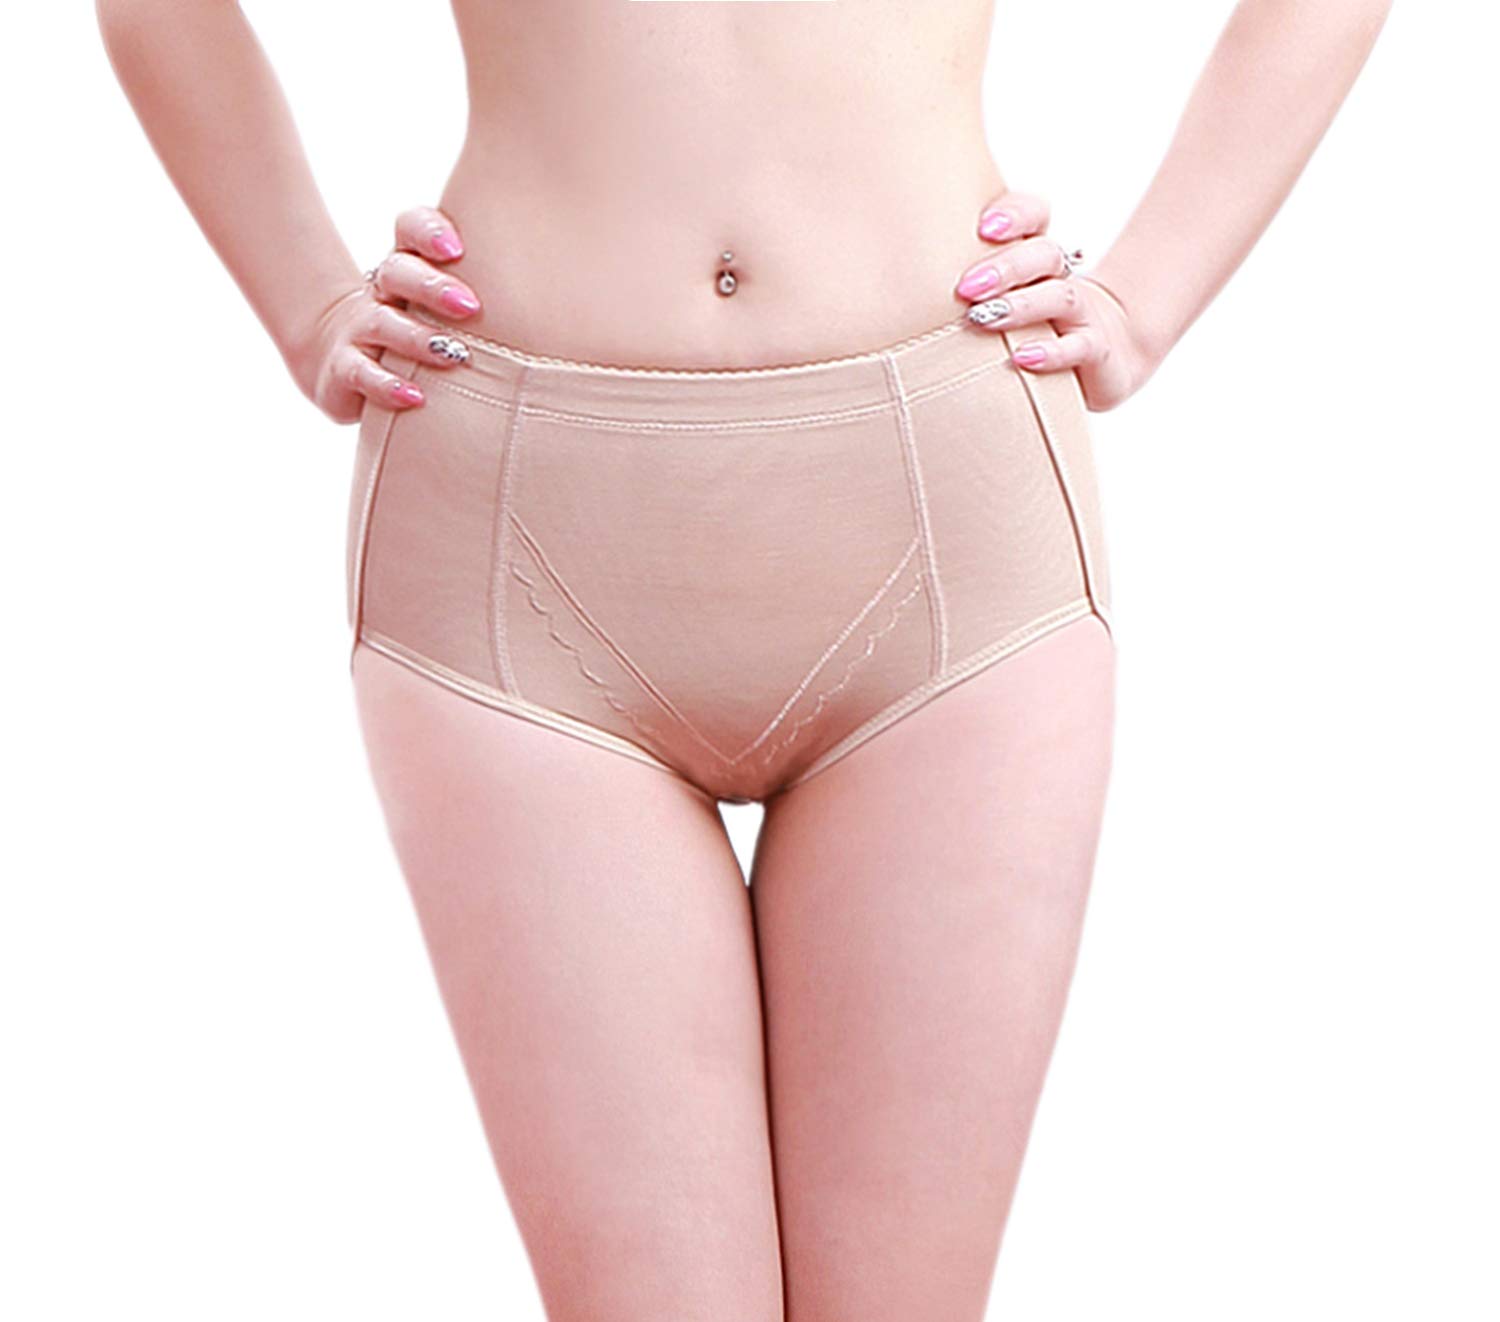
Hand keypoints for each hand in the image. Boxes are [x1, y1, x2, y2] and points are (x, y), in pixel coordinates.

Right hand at [285, 206, 481, 422]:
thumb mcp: (449, 308)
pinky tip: (415, 396)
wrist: (340, 360)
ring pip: (383, 322)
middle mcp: (381, 292)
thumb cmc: (418, 330)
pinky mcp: (345, 369)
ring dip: (418, 337)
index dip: (428, 232)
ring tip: (454, 354)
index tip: (458, 247)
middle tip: (471, 306)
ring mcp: (360, 329)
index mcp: (408, 267)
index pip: (408, 228)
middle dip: (433, 286)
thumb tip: (578, 289)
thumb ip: (492, 292)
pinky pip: (362, 372)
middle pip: (397, 271)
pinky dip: (387, 385)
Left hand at [954, 191, 1158, 411]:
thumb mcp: (999, 301)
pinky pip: (1078, 347)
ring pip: (1060, 295)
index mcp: (1037, 256)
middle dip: (1004, 266)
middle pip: (1043, 254)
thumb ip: (962, 285)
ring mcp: (1082, 314)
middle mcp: (1062, 277)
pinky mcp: (1096, 350)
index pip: (1035, 215)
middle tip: (965, 287)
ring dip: (1020, 305)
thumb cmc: (1033, 325)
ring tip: (984, 318)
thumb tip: (886, 280)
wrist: (1108, 357)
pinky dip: (1050, 352)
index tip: (984, 226)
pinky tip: (1020, 357)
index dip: (1015, 214)